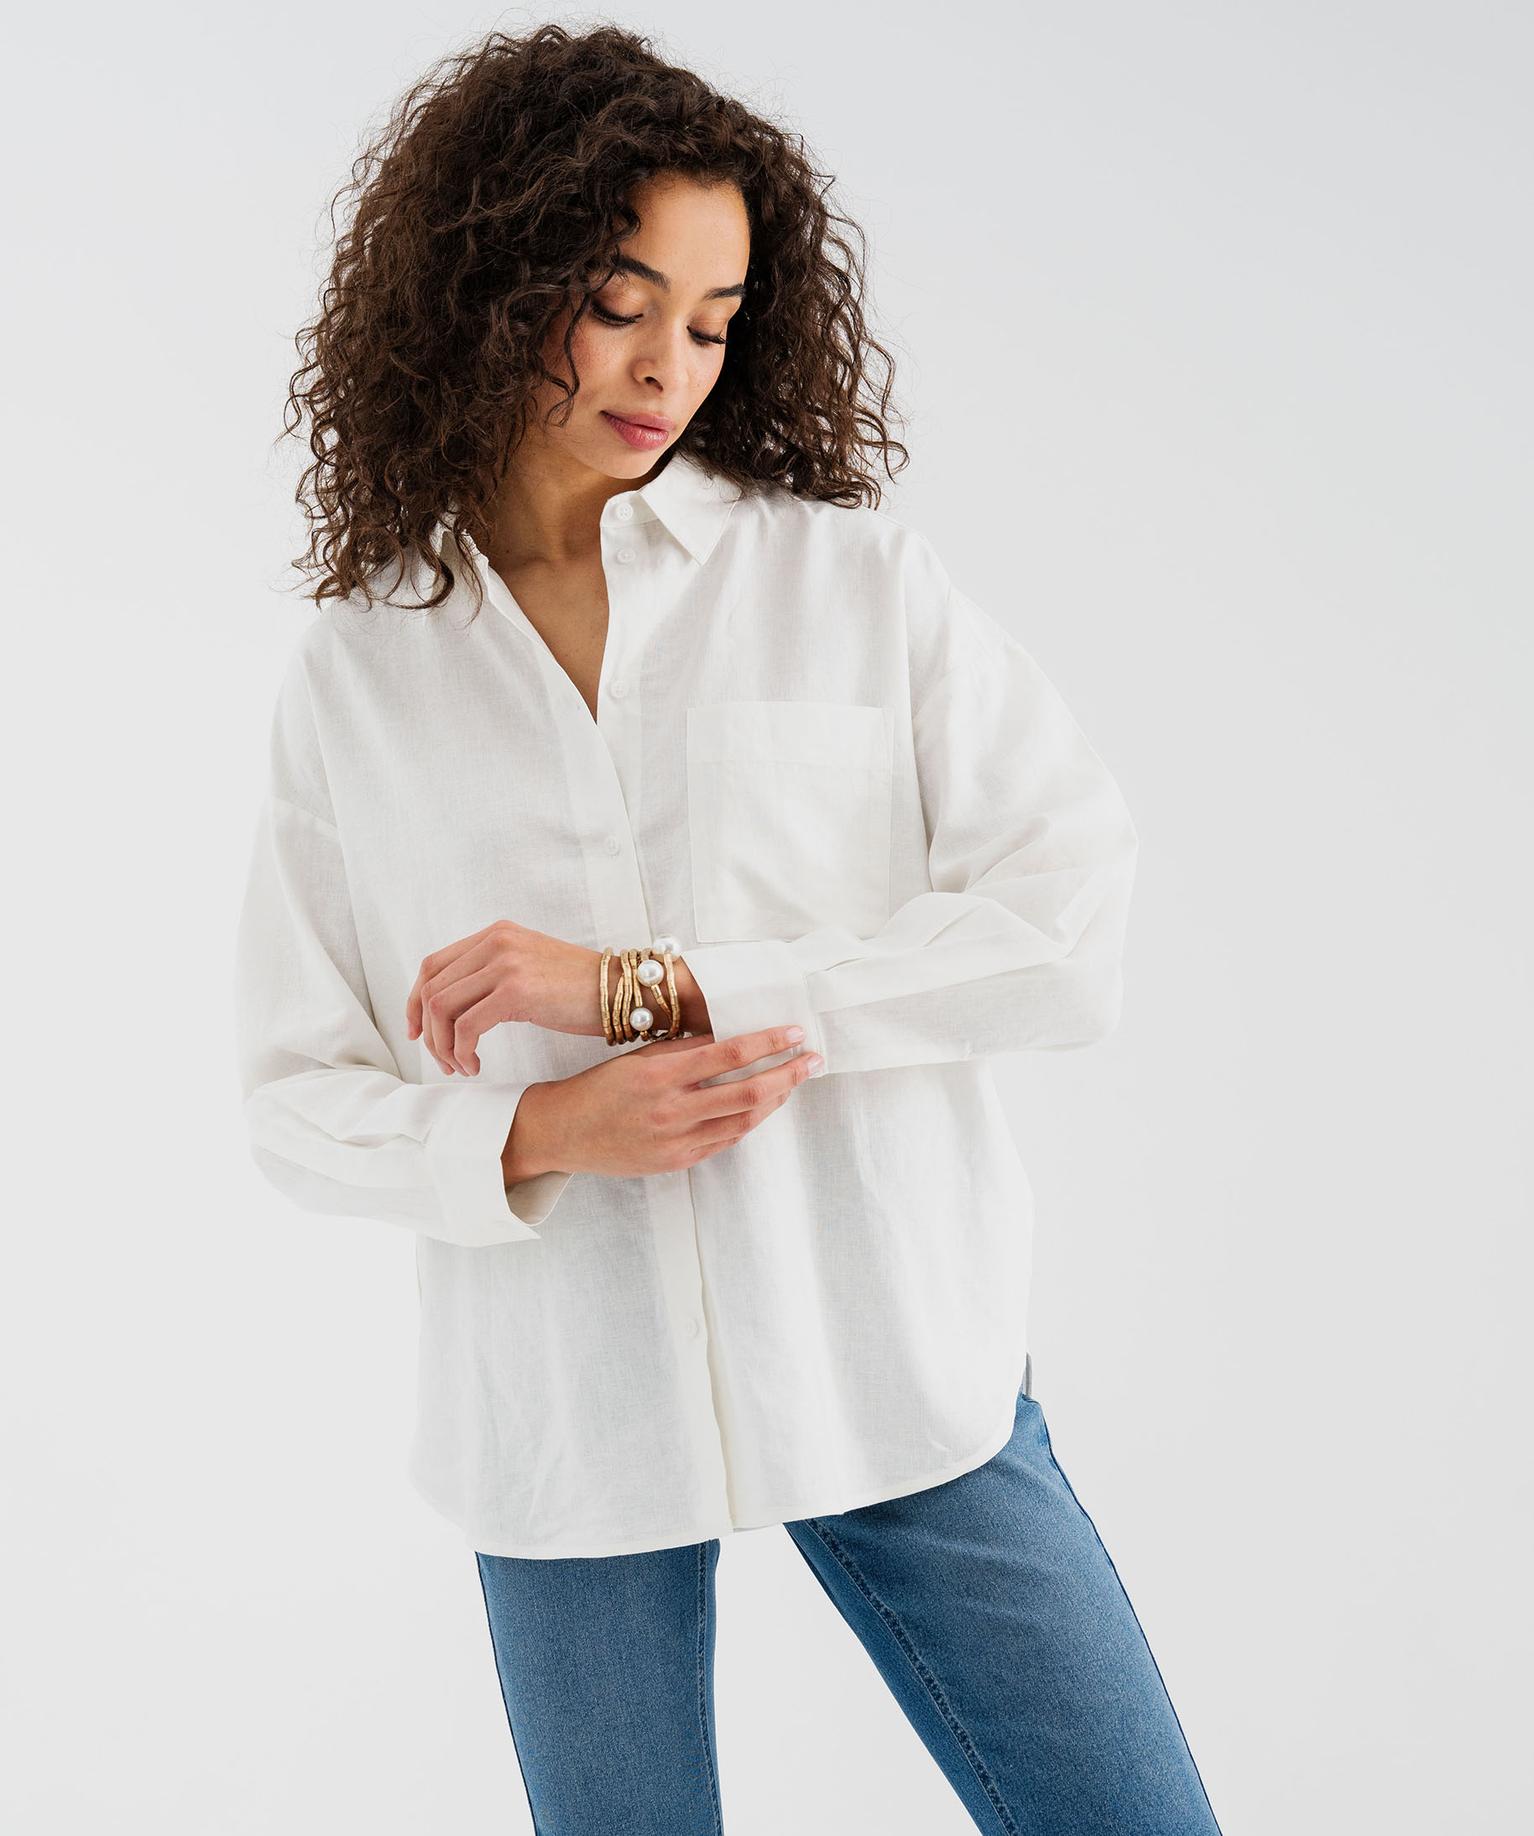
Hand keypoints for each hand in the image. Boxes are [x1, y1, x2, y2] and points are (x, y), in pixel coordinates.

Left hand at [406, 919, 602, 1074]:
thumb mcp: (527, 970)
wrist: (621, 991)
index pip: (433, 966)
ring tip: (461, 1066)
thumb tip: (455, 1009)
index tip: (416, 1032)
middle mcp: (496, 942)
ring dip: (444, 1046)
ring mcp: (504, 963)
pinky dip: (462, 1052)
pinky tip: (475, 1065)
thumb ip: (492, 976)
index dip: (415, 1002)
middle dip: (429, 1033)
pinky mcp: (516, 990)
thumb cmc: (580, 990)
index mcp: (495, 935)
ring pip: (442, 1008)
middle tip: (444, 1061)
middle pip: (432, 989)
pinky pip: (467, 1026)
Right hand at [522, 1026, 823, 1179]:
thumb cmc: (601, 1087)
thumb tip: (731, 1033)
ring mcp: (677, 1141)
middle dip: (788, 1075)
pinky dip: (747, 1122)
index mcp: (661, 1076)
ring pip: (743, 1122)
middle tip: (813, 1060)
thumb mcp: (640, 1058)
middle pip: (748, 1094)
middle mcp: (672, 1111)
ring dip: (775, 1100)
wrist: (564, 1132)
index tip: (794, 1033)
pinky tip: (761, 1106)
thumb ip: (684, 1049)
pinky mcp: (678, 1162)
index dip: (767, 1043)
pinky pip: (725, 1141)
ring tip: (793, 1081)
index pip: (728, 1055)